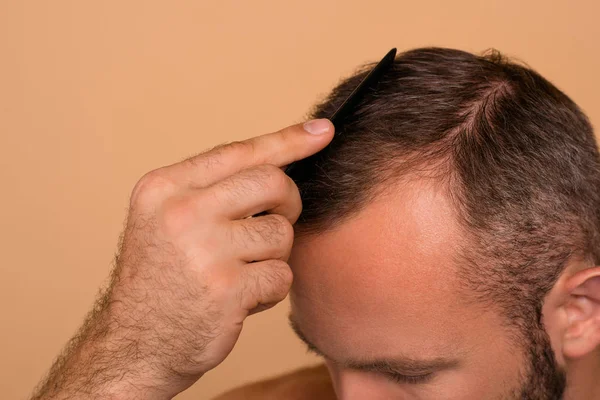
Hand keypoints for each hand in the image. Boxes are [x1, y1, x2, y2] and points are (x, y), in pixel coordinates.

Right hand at [30, 119, 334, 399]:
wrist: (136, 344)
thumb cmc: (163, 277)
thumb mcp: (167, 218)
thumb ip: (212, 189)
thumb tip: (282, 162)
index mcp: (165, 187)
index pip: (239, 152)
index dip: (288, 141)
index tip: (324, 131)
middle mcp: (181, 212)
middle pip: (273, 184)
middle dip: (287, 204)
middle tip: (275, 224)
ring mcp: (204, 251)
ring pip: (282, 233)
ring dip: (274, 256)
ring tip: (242, 271)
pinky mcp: (227, 290)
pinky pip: (282, 275)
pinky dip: (270, 289)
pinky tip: (241, 298)